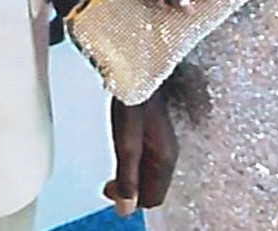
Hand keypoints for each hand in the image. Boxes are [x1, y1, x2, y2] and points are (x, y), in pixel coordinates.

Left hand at [104, 91, 177, 214]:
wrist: (139, 69)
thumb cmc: (135, 99)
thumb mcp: (127, 143)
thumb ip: (127, 177)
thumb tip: (125, 209)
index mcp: (165, 158)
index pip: (154, 198)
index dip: (132, 201)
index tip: (113, 193)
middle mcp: (168, 153)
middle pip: (152, 188)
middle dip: (131, 191)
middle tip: (109, 186)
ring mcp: (162, 143)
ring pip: (148, 175)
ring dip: (131, 178)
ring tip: (113, 171)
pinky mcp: (155, 134)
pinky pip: (146, 161)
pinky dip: (133, 166)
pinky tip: (122, 156)